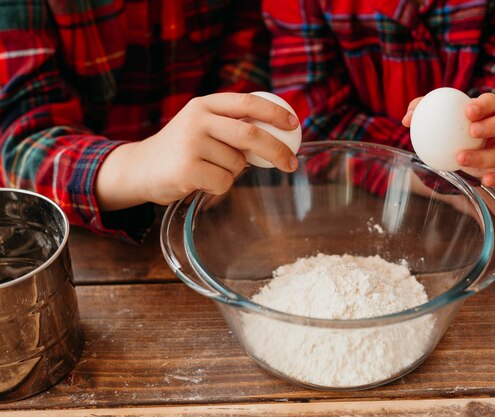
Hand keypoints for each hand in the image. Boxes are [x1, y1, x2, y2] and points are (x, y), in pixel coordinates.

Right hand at [96, 93, 299, 210]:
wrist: (140, 169)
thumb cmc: (180, 150)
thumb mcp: (201, 127)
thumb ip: (231, 127)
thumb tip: (277, 137)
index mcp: (204, 105)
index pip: (247, 102)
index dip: (275, 112)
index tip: (294, 124)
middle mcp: (197, 119)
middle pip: (250, 134)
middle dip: (277, 150)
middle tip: (291, 163)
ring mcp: (190, 143)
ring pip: (238, 164)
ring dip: (233, 173)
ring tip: (209, 170)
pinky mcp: (187, 169)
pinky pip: (225, 182)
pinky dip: (221, 187)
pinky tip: (201, 182)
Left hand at [403, 92, 494, 187]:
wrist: (463, 150)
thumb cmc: (451, 129)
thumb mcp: (438, 118)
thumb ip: (422, 112)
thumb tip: (407, 119)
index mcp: (491, 110)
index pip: (492, 102)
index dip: (484, 105)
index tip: (468, 111)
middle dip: (493, 126)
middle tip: (472, 131)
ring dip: (484, 156)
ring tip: (461, 158)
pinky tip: (484, 181)